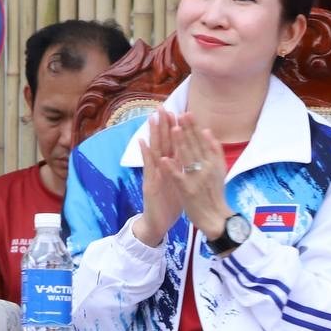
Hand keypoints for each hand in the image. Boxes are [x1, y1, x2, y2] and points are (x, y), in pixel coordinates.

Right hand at [133, 109, 184, 246]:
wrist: (157, 223)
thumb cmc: (168, 204)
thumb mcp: (178, 183)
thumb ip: (180, 169)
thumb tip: (188, 156)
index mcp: (169, 168)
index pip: (173, 144)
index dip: (174, 129)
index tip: (177, 112)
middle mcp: (159, 168)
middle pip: (162, 143)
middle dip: (162, 125)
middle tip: (162, 107)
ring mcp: (153, 175)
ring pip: (153, 151)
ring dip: (152, 134)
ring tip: (152, 118)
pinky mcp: (149, 184)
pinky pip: (148, 168)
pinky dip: (145, 155)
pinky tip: (142, 143)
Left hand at [161, 113, 233, 239]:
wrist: (216, 218)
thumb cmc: (215, 194)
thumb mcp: (219, 170)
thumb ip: (214, 151)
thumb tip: (208, 131)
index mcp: (212, 162)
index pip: (201, 141)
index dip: (193, 127)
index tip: (186, 112)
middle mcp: (206, 168)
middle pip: (194, 145)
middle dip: (186, 128)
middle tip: (179, 113)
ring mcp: (196, 179)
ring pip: (187, 158)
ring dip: (180, 143)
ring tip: (173, 129)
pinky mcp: (188, 190)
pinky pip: (178, 177)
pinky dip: (172, 168)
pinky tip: (164, 159)